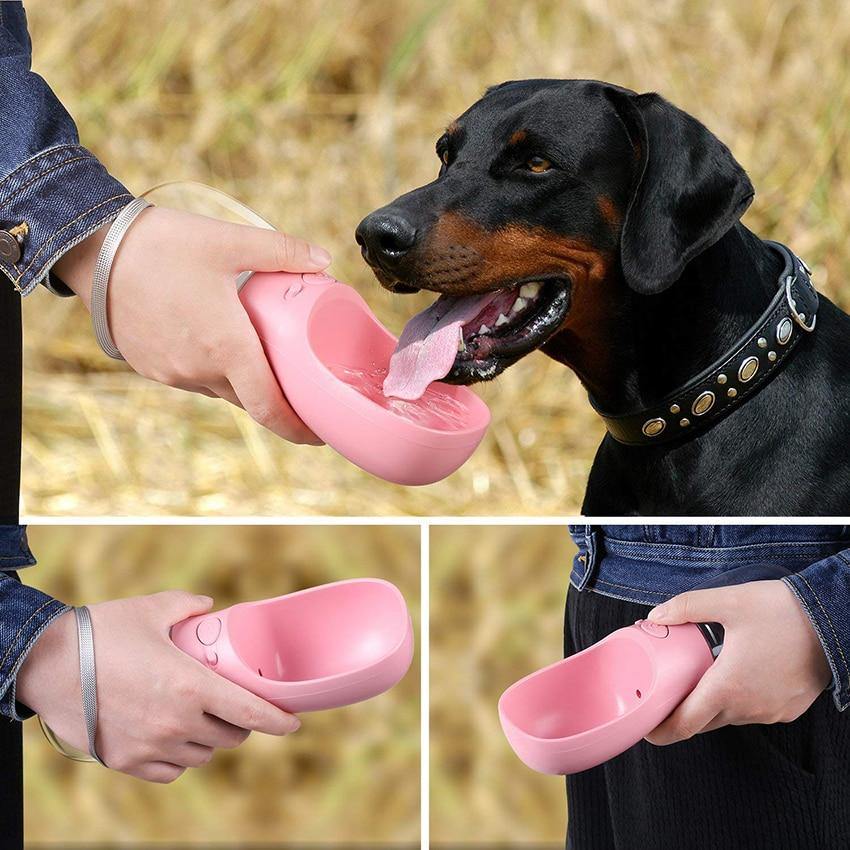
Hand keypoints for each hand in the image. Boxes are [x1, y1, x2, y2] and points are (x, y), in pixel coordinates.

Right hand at [16, 591, 300, 782]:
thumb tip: (208, 604)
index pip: (250, 712)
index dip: (277, 720)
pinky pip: (170, 770)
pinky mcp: (126, 761)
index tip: (293, 723)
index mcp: (190, 686)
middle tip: (234, 706)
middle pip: (229, 736)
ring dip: (209, 739)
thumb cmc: (101, 633)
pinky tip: (175, 738)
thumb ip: (187, 606)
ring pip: (202, 754)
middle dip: (239, 723)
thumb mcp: (151, 609)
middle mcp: (175, 723)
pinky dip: (180, 757)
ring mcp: (150, 747)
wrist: (46, 665)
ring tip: (202, 718)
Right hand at [53, 206, 331, 444]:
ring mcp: (172, 373)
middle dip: (277, 403)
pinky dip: (214, 371)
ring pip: (221, 389)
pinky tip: (220, 348)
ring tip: (263, 362)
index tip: (319, 434)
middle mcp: (199, 370)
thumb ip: (281, 251)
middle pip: (250, 400)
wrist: (92, 249)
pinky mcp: (151, 367)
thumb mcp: (229, 240)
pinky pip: (193, 379)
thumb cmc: (162, 245)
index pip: (270, 408)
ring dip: (243, 382)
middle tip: (302, 393)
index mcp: (227, 347)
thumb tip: (323, 259)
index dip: (298, 428)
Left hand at [644, 580, 830, 744]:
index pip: (685, 724)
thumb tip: (657, 615)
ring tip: (698, 677)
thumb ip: (686, 607)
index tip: (645, 727)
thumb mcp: (728, 600)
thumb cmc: (784, 612)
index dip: (661, 730)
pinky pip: (753, 711)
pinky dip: (737, 699)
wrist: (835, 621)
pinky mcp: (788, 708)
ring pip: (729, 716)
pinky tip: (733, 674)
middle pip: (704, 721)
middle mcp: (749, 708)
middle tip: (665, 693)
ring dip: (711, 702)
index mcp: (728, 688)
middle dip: (682, 711)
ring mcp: (771, 711)